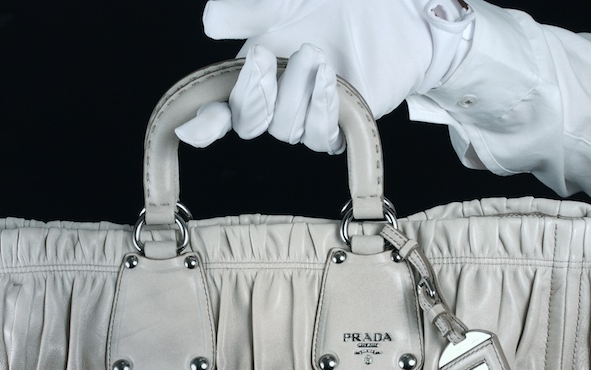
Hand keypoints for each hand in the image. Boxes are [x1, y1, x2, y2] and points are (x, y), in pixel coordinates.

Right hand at [175, 0, 474, 153]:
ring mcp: (308, 116)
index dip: (204, 125)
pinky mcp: (341, 126)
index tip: (197, 125)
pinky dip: (321, 106)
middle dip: (252, 93)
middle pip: (249, 122)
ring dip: (295, 92)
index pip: (221, 111)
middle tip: (264, 56)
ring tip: (314, 54)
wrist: (394, 13)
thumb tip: (210, 21)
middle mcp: (277, 101)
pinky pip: (321, 135)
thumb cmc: (336, 5)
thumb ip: (247, 11)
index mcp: (254, 75)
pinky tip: (330, 78)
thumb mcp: (285, 1)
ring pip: (286, 128)